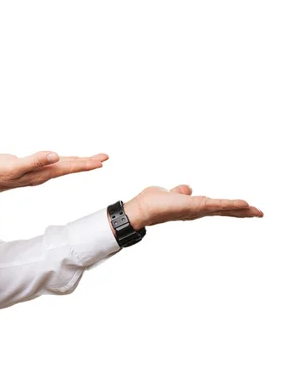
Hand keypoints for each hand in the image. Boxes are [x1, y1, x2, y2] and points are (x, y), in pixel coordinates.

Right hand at [0, 151, 108, 193]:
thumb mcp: (15, 165)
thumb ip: (35, 161)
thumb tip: (54, 156)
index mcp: (42, 172)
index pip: (69, 167)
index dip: (85, 163)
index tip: (101, 161)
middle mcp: (43, 173)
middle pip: (70, 167)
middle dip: (88, 162)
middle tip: (105, 157)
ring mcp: (38, 172)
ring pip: (63, 166)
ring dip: (78, 162)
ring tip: (92, 159)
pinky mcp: (31, 168)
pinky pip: (53, 164)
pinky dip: (64, 161)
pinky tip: (64, 160)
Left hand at [123, 185, 263, 229]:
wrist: (141, 209)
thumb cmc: (152, 202)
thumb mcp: (169, 193)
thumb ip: (180, 191)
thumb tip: (188, 188)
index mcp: (194, 207)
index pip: (217, 207)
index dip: (231, 207)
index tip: (247, 208)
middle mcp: (198, 211)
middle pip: (224, 211)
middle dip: (242, 212)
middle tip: (260, 213)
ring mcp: (197, 210)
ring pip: (223, 209)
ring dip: (240, 210)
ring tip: (257, 211)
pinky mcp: (194, 207)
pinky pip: (215, 205)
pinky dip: (229, 204)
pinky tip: (242, 204)